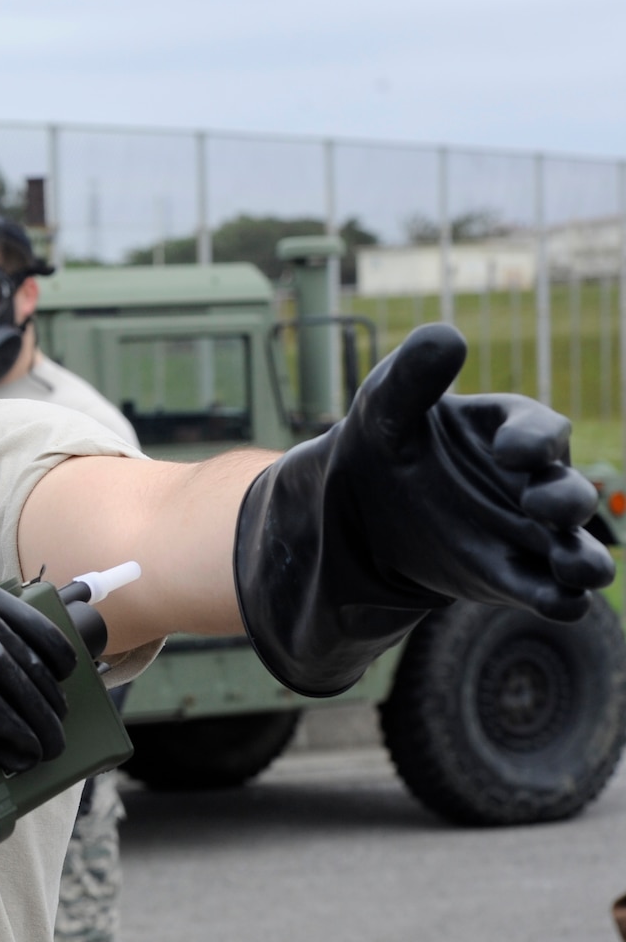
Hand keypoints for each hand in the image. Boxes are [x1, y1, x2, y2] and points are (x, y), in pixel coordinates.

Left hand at [236, 323, 614, 695]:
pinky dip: (554, 597)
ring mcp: (526, 533)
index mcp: (511, 429)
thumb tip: (446, 336)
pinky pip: (541, 588)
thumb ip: (412, 374)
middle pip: (565, 491)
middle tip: (549, 507)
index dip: (534, 440)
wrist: (356, 506)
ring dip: (580, 559)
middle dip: (566, 500)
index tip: (514, 451)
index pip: (539, 431)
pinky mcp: (508, 575)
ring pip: (569, 548)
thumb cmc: (383, 438)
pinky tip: (562, 605)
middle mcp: (531, 482)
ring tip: (584, 573)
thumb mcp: (385, 403)